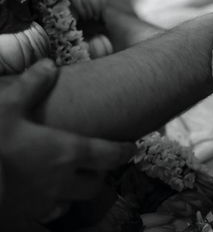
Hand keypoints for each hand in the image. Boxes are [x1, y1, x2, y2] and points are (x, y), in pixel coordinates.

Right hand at [0, 59, 134, 224]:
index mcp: (66, 154)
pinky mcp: (26, 219)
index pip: (110, 156)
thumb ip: (31, 85)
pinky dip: (53, 207)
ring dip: (76, 190)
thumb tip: (49, 64)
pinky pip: (50, 216)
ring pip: (74, 201)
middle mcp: (62, 182)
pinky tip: (45, 197)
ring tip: (71, 178)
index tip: (131, 148)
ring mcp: (44, 205)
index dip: (124, 151)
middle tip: (97, 162)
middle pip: (95, 184)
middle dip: (99, 173)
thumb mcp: (7, 107)